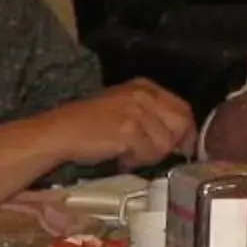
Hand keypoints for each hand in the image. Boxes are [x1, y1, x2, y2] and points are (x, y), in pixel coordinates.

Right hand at [51, 80, 196, 170]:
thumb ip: (152, 117)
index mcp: (144, 86)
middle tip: (151, 155)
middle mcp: (143, 94)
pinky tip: (120, 157)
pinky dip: (136, 160)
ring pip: (166, 143)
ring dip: (149, 155)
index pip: (183, 109)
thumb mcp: (124, 109)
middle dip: (171, 145)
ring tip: (127, 153)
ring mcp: (137, 111)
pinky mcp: (129, 129)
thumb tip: (178, 140)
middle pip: (181, 124)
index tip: (181, 149)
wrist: (60, 132)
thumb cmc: (89, 125)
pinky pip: (149, 153)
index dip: (186, 132)